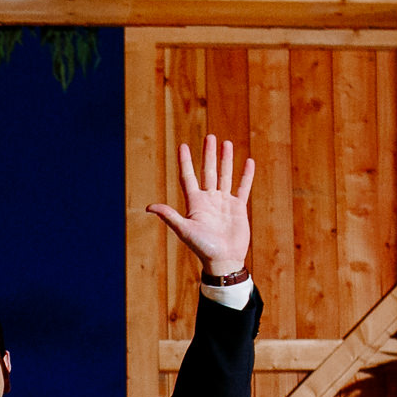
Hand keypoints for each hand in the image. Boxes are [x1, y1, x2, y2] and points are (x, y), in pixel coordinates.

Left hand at [147, 135, 253, 278]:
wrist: (223, 260)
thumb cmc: (203, 247)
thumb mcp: (184, 230)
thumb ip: (169, 216)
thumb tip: (149, 207)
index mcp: (195, 203)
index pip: (189, 177)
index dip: (186, 162)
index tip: (183, 146)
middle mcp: (209, 200)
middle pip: (208, 171)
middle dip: (208, 154)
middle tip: (210, 136)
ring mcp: (224, 203)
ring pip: (225, 175)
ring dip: (225, 160)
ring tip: (226, 143)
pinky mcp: (238, 208)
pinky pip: (242, 188)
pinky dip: (245, 175)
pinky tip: (248, 162)